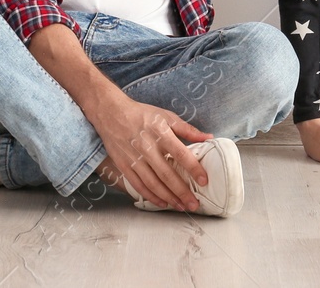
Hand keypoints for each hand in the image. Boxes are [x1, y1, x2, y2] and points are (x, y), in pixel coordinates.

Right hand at [91, 94, 212, 211]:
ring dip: (168, 197)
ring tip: (181, 206)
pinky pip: (138, 185)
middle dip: (182, 192)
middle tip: (194, 204)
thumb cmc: (141, 114)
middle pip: (167, 174)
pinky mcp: (124, 165)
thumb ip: (187, 129)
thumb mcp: (166, 116)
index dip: (194, 169)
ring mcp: (134, 158)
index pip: (181, 154)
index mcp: (160, 133)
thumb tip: (208, 137)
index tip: (204, 181)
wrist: (111, 112)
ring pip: (153, 183)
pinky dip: (151, 196)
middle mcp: (147, 147)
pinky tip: (162, 202)